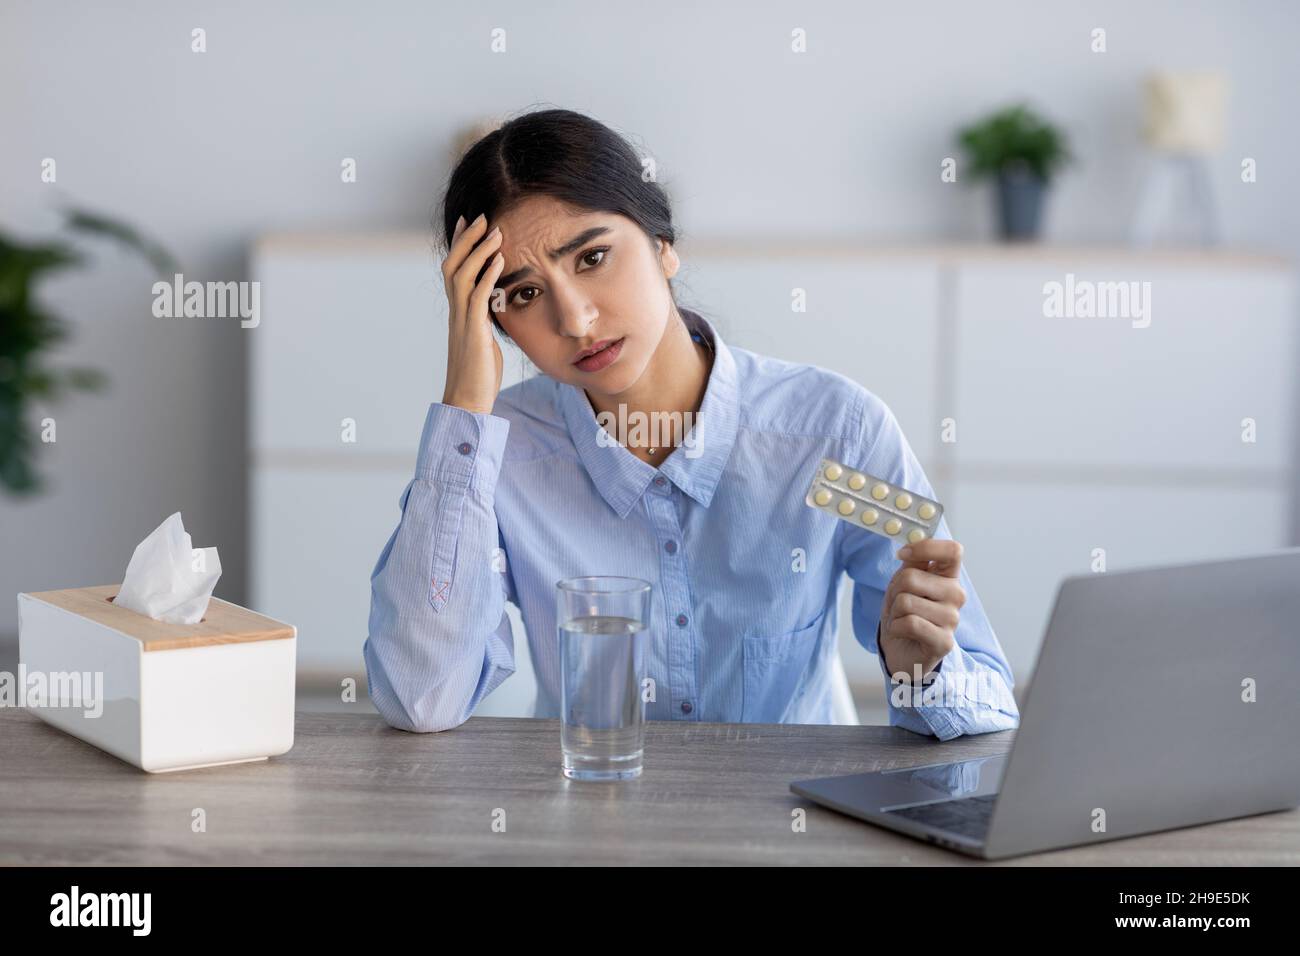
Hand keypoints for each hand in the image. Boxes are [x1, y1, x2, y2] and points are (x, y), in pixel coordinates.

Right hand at [441, 212, 505, 414]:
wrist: (469, 399)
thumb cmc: (479, 373)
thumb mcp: (485, 338)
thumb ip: (487, 318)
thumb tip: (497, 304)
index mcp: (460, 312)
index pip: (455, 270)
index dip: (460, 245)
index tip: (469, 222)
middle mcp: (457, 311)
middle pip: (453, 264)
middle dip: (467, 239)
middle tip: (480, 216)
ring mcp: (462, 320)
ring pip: (463, 275)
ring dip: (479, 251)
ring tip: (495, 230)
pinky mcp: (473, 331)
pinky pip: (478, 297)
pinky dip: (488, 275)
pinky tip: (500, 260)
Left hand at [879, 538, 965, 682]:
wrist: (901, 650)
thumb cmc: (904, 613)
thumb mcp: (904, 582)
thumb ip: (913, 561)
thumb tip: (915, 540)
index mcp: (948, 576)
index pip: (953, 550)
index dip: (925, 547)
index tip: (903, 554)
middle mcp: (956, 595)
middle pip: (912, 577)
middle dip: (894, 590)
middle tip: (898, 604)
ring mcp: (952, 619)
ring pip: (906, 602)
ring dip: (894, 612)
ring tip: (902, 620)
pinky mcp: (944, 642)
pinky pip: (910, 623)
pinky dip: (896, 627)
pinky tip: (903, 632)